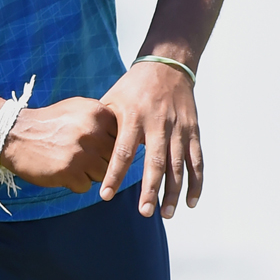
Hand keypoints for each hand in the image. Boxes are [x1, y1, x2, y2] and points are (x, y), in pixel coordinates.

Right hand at [3, 97, 116, 191]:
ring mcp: (83, 153)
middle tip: (79, 155)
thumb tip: (126, 135)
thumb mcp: (77, 109)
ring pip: (103, 175)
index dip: (106, 145)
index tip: (92, 145)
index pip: (121, 138)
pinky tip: (60, 170)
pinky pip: (85, 186)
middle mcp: (93, 132)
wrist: (14, 134)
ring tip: (69, 162)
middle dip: (99, 161)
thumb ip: (102, 120)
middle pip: (114, 158)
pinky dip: (73, 183)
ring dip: (88, 174)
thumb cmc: (49, 123)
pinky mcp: (70, 172)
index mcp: (98, 113)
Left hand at [98, 60, 202, 217]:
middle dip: (150, 190)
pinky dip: (195, 183)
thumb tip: (83, 149)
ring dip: (173, 192)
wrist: (166, 65)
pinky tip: (190, 202)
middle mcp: (157, 124)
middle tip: (144, 212)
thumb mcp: (112, 99)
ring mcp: (178, 129)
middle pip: (155, 162)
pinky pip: (197, 161)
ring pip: (179, 166)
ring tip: (165, 213)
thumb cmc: (133, 86)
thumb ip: (102, 125)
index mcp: (132, 117)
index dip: (114, 175)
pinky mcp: (193, 131)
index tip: (105, 196)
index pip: (122, 151)